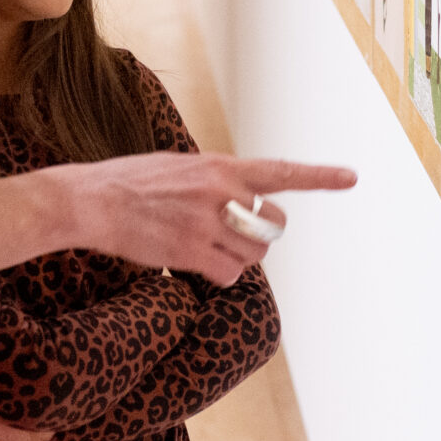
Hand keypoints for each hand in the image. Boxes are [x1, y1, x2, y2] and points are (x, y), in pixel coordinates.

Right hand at [64, 152, 353, 286]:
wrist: (90, 199)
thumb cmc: (131, 182)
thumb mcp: (180, 165)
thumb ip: (216, 178)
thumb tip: (242, 196)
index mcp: (219, 165)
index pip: (279, 171)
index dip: (319, 176)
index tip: (351, 177)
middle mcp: (219, 191)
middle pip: (274, 225)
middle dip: (260, 236)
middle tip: (231, 235)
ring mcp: (206, 222)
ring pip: (255, 255)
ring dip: (238, 259)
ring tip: (206, 248)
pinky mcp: (189, 251)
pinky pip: (229, 275)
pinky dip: (219, 275)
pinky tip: (195, 264)